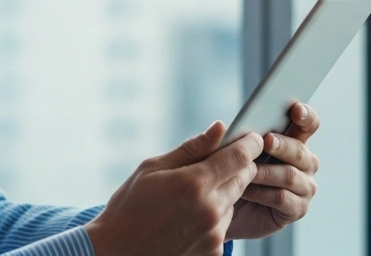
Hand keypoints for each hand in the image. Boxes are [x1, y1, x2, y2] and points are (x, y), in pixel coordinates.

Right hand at [85, 122, 261, 255]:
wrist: (116, 254)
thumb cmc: (129, 207)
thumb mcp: (152, 169)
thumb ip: (191, 148)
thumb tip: (220, 127)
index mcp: (194, 184)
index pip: (240, 157)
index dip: (251, 144)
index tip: (253, 138)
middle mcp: (210, 210)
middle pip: (244, 178)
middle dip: (238, 166)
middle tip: (220, 163)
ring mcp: (214, 234)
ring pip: (234, 202)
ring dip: (224, 193)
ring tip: (193, 197)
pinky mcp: (213, 252)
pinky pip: (224, 225)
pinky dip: (214, 218)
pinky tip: (189, 219)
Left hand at [226, 103, 320, 239]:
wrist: (225, 211)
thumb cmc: (231, 175)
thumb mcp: (229, 153)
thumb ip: (231, 138)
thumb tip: (222, 125)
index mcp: (293, 140)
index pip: (308, 124)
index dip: (305, 115)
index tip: (296, 109)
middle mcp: (304, 162)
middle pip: (300, 150)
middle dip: (282, 144)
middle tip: (265, 141)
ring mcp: (304, 186)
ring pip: (290, 175)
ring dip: (265, 172)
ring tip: (244, 170)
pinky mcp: (297, 208)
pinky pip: (282, 197)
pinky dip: (262, 193)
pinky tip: (246, 191)